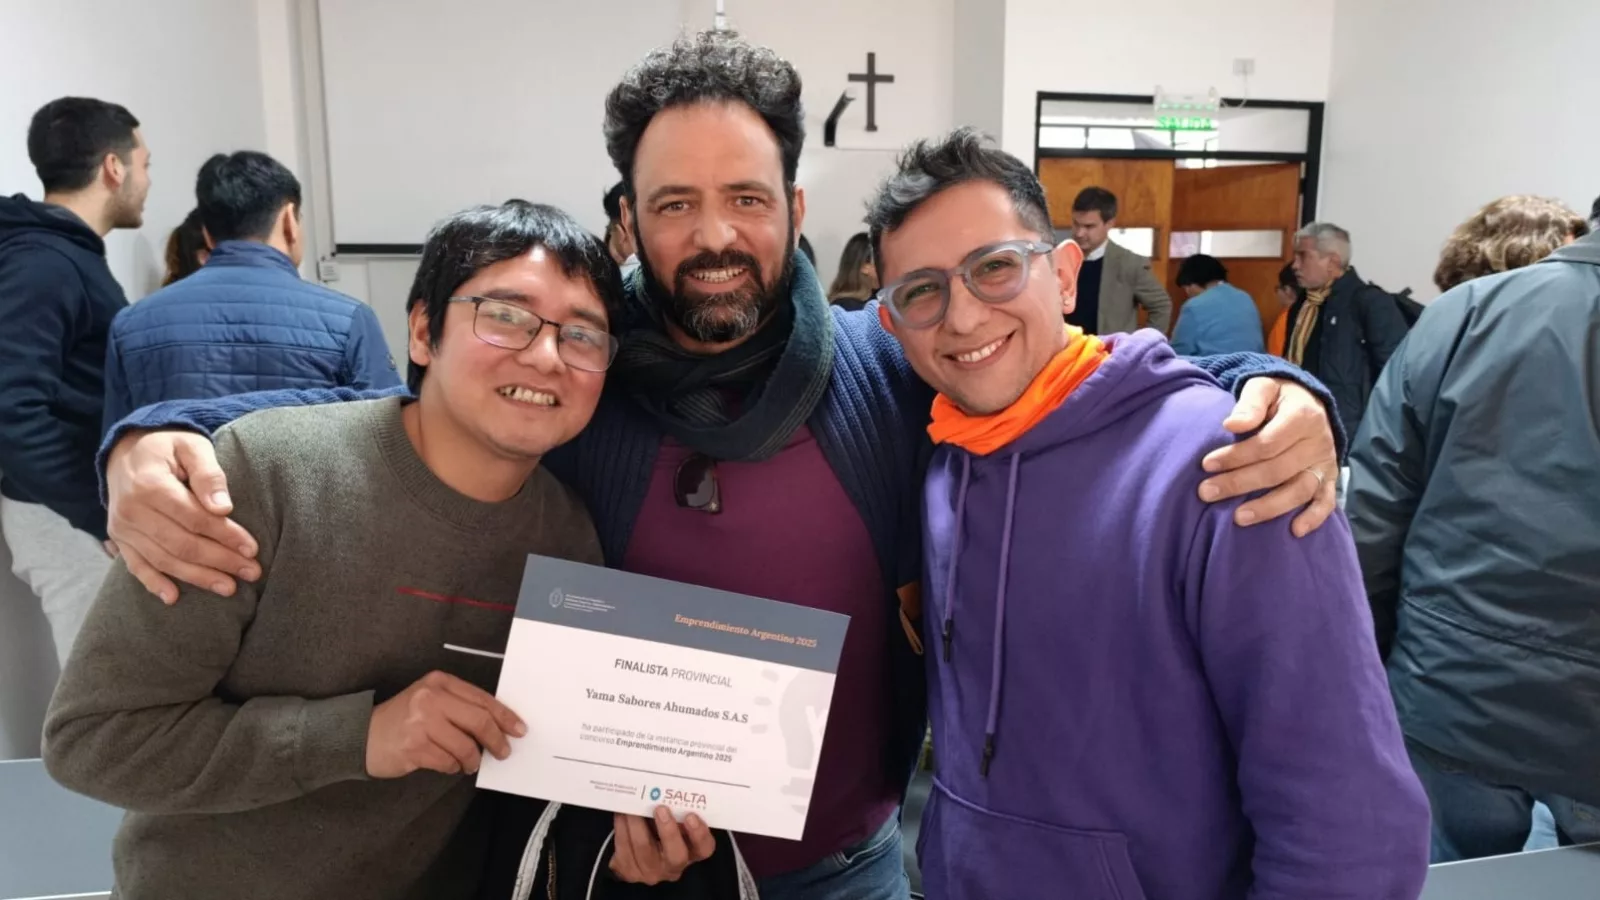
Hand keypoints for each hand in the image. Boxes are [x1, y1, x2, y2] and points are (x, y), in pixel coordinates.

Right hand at [105, 429, 260, 603]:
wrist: (126, 450)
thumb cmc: (168, 446)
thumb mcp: (192, 445)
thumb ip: (209, 473)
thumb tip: (223, 508)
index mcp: (150, 485)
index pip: (194, 518)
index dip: (225, 535)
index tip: (252, 548)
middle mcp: (131, 510)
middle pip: (181, 544)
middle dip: (219, 561)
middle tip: (251, 572)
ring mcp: (122, 527)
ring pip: (163, 559)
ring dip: (197, 577)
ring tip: (228, 587)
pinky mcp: (119, 538)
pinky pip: (135, 565)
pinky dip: (153, 583)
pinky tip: (173, 598)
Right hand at [365, 671, 525, 778]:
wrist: (362, 736)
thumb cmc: (403, 720)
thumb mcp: (430, 701)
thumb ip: (460, 707)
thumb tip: (498, 725)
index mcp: (439, 682)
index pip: (482, 699)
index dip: (505, 716)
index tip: (519, 730)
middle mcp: (430, 698)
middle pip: (479, 721)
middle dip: (496, 740)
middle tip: (503, 752)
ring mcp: (421, 723)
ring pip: (466, 746)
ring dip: (473, 759)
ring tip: (469, 763)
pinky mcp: (414, 747)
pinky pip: (448, 762)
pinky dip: (454, 767)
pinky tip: (449, 764)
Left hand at [609, 807, 714, 884]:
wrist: (637, 855)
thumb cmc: (661, 831)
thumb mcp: (675, 824)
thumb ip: (676, 812)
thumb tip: (666, 787)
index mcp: (692, 852)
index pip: (704, 847)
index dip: (699, 833)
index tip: (691, 815)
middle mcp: (674, 866)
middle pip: (676, 855)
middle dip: (668, 831)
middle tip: (660, 808)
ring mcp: (651, 871)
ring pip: (643, 848)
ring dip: (636, 823)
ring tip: (632, 805)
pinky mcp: (630, 871)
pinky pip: (624, 848)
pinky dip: (622, 827)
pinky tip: (621, 813)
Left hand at [1198, 378, 1338, 536]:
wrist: (1307, 401)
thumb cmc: (1277, 397)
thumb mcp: (1263, 387)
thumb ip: (1250, 403)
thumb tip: (1231, 424)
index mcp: (1302, 416)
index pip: (1266, 443)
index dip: (1236, 456)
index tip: (1206, 464)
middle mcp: (1318, 441)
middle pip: (1278, 470)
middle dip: (1240, 483)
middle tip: (1207, 493)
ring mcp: (1325, 462)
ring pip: (1299, 490)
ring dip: (1269, 507)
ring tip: (1238, 518)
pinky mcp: (1329, 478)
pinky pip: (1326, 501)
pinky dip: (1313, 518)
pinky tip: (1294, 531)